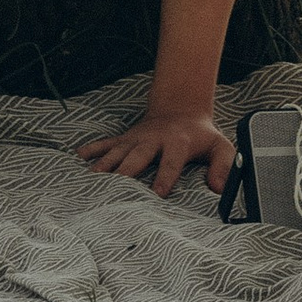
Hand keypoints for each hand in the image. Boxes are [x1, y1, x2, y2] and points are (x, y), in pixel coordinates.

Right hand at [77, 109, 232, 197]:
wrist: (182, 108)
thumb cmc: (200, 135)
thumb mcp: (220, 146)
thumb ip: (224, 165)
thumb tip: (218, 188)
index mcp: (177, 142)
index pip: (171, 161)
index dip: (165, 176)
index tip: (158, 193)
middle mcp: (153, 139)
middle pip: (137, 156)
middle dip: (125, 173)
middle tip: (112, 191)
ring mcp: (136, 138)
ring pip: (117, 152)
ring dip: (104, 165)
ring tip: (90, 181)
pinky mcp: (125, 138)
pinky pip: (106, 143)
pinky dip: (92, 149)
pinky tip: (78, 157)